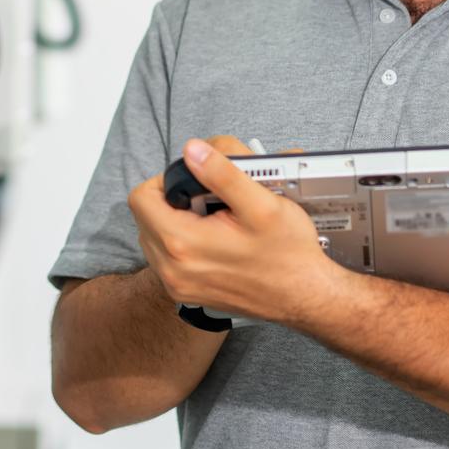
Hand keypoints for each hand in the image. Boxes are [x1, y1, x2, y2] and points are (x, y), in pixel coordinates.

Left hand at [128, 138, 340, 324]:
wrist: (307, 297)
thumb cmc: (289, 255)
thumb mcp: (262, 203)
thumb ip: (222, 173)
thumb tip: (192, 150)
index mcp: (182, 245)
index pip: (141, 198)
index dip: (163, 180)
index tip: (191, 181)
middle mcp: (172, 270)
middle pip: (144, 216)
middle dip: (170, 200)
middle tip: (205, 198)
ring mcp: (177, 286)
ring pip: (152, 236)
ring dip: (174, 220)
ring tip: (210, 218)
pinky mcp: (186, 293)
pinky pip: (165, 257)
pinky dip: (180, 241)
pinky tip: (211, 237)